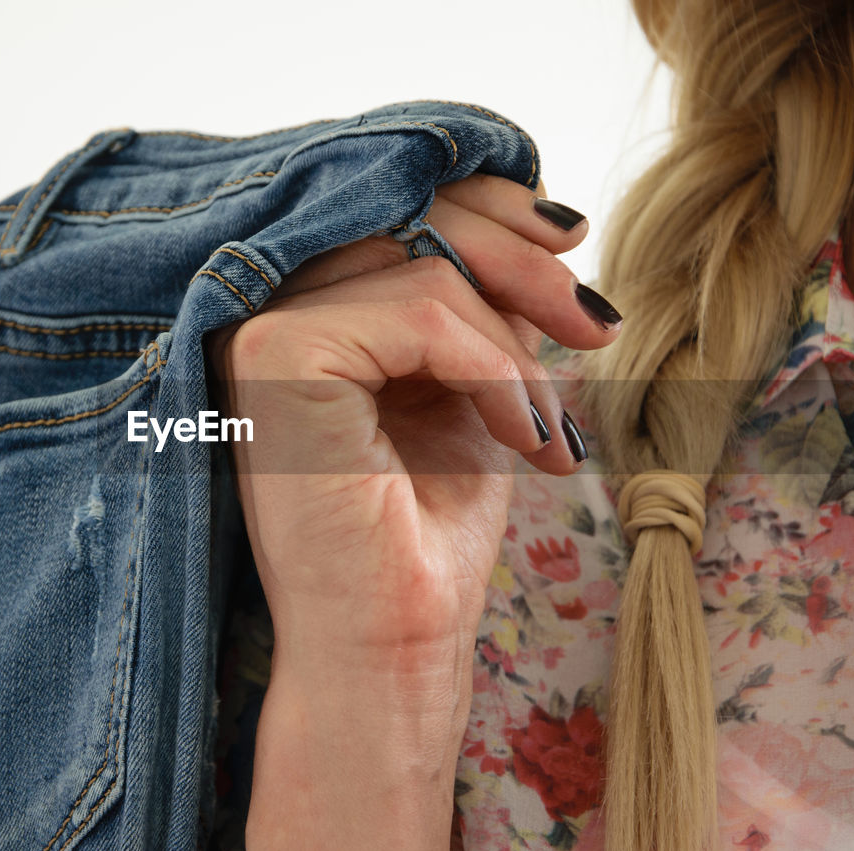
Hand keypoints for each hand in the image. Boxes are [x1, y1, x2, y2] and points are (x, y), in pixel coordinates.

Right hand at [206, 175, 620, 850]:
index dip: (491, 207)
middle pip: (409, 211)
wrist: (390, 645)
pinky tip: (520, 435)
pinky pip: (421, 311)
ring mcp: (261, 327)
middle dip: (523, 259)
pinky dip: (495, 368)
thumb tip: (547, 224)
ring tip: (545, 429)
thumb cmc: (428, 530)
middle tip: (592, 328)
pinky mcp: (274, 356)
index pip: (394, 202)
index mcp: (306, 309)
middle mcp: (270, 306)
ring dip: (517, 341)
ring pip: (425, 263)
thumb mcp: (475, 387)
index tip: (572, 251)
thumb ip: (486, 302)